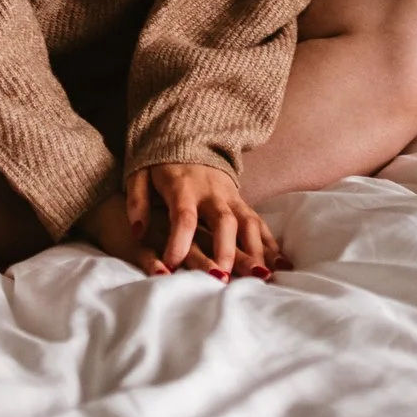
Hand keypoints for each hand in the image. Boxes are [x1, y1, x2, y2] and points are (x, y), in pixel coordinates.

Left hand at [125, 162, 286, 280]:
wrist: (189, 138)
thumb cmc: (160, 166)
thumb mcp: (139, 176)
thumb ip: (137, 202)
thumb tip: (137, 231)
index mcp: (183, 188)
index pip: (184, 216)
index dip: (179, 241)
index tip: (171, 267)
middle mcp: (212, 193)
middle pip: (223, 221)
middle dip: (225, 250)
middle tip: (223, 279)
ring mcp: (231, 197)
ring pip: (247, 222)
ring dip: (255, 250)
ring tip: (258, 277)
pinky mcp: (242, 202)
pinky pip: (259, 222)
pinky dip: (270, 243)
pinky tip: (279, 265)